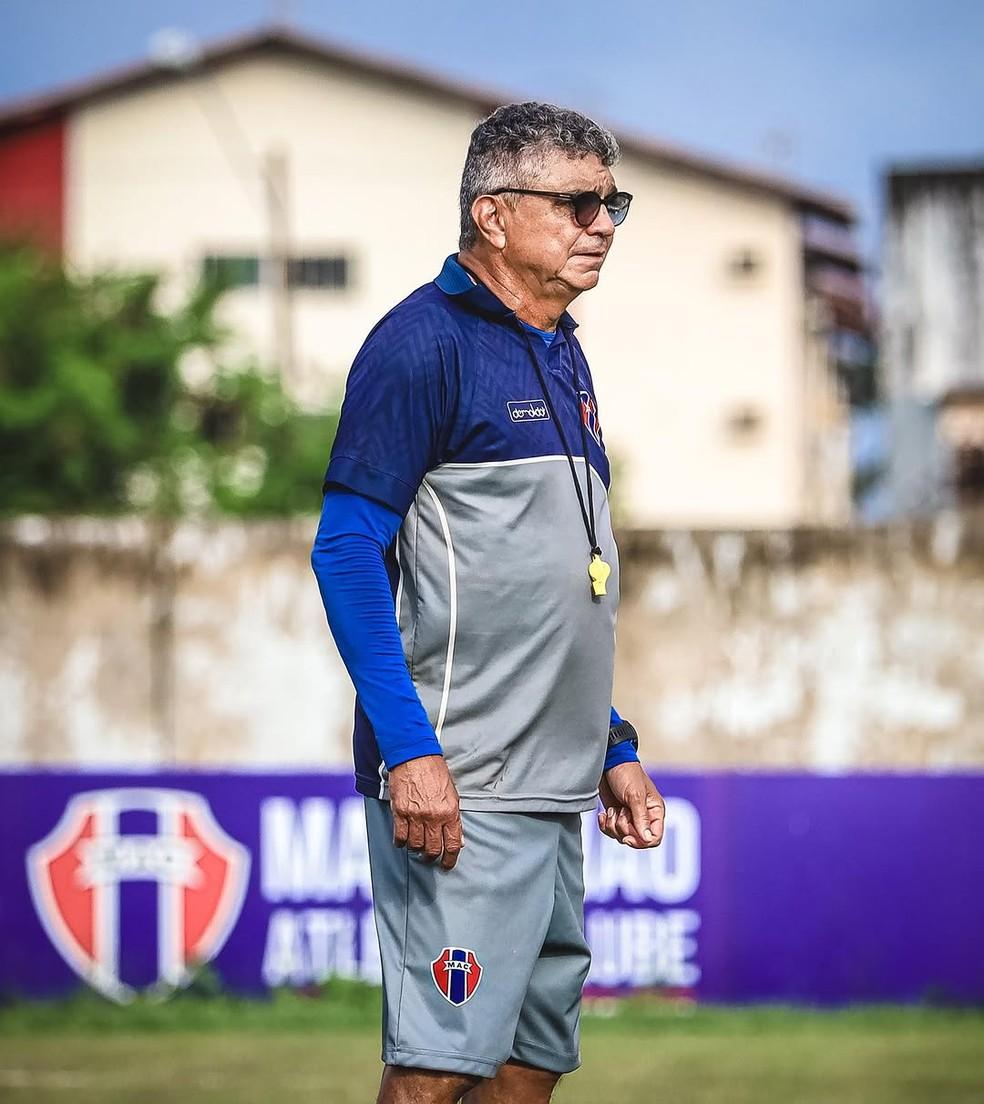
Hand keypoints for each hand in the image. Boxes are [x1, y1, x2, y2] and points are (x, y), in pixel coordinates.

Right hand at [387, 754, 463, 869]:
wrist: (414, 756)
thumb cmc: (435, 773)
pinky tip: (403, 840)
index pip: (453, 844)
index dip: (450, 859)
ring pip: (415, 846)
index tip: (447, 865)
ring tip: (416, 846)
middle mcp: (433, 816)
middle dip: (432, 857)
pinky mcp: (400, 812)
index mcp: (450, 812)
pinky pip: (400, 836)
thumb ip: (455, 818)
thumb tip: (458, 840)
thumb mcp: (452, 794)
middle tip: (430, 857)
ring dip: (416, 850)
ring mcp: (415, 815)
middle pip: (433, 849)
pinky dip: (401, 842)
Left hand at [597, 762, 664, 847]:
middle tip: (620, 813)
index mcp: (655, 811)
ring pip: (622, 836)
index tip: (628, 836)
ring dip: (613, 826)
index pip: (655, 838)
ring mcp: (629, 816)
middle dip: (624, 829)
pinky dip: (605, 825)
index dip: (642, 842)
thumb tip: (648, 839)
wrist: (608, 761)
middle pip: (637, 839)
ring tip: (613, 809)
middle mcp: (643, 816)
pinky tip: (603, 814)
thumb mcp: (635, 795)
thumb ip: (641, 818)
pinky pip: (611, 831)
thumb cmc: (626, 773)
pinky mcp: (615, 815)